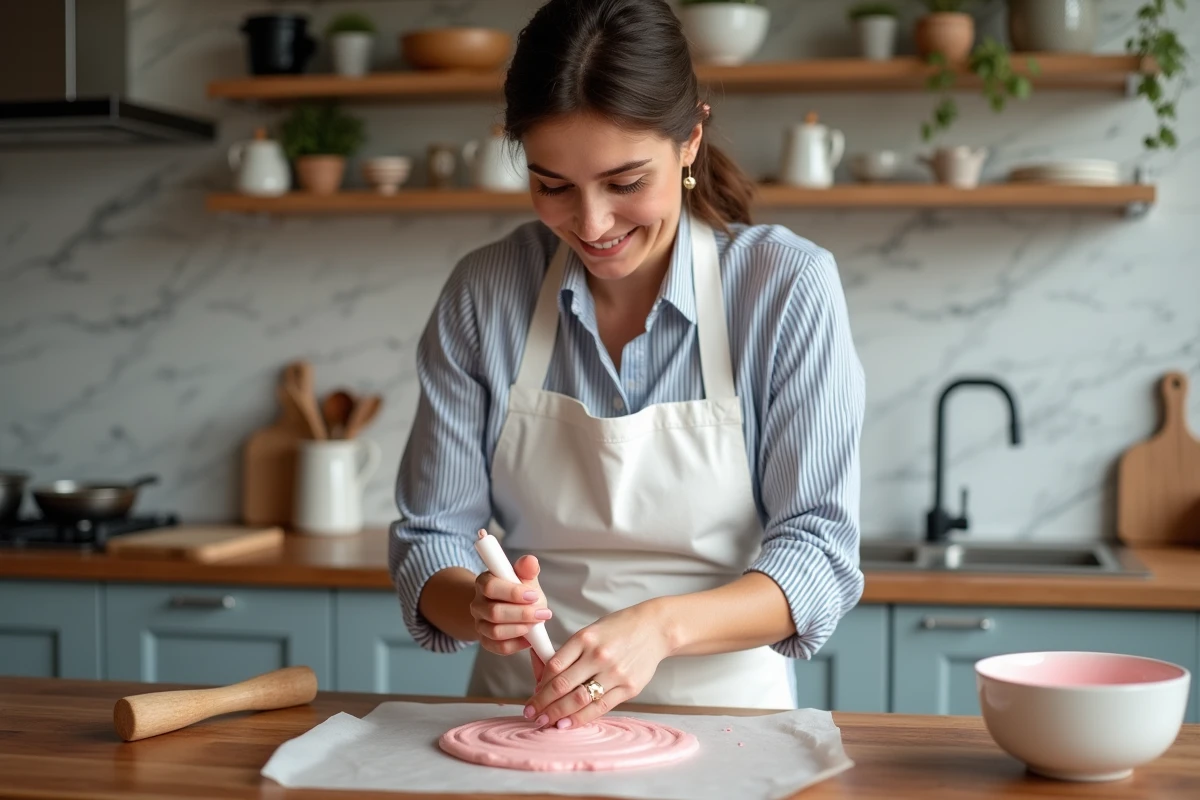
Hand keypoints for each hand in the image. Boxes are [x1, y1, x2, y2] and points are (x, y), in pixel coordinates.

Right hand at [470, 555, 552, 655]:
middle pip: (494, 613)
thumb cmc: (518, 591)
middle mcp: (477, 604)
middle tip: (542, 613)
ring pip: (495, 632)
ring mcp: (480, 624)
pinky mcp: (486, 641)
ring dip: (520, 629)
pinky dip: (517, 644)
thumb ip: (526, 569)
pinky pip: (499, 647)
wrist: (508, 608)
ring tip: (536, 624)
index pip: (490, 587)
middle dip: (522, 614)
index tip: (534, 595)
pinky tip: (529, 638)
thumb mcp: (523, 577)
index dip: (513, 593)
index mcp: (484, 583)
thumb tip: (531, 561)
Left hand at [522, 601, 671, 729]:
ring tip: (545, 722)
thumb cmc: (618, 629)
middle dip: (543, 704)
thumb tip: (542, 677)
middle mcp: (598, 655)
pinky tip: (567, 724)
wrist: (654, 628)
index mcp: (585, 638)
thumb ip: (569, 653)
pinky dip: (581, 718)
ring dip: (558, 714)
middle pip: (562, 686)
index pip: (554, 666)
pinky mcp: (629, 687)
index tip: (532, 697)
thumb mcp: (590, 632)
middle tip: (531, 714)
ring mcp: (615, 672)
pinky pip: (600, 708)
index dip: (539, 685)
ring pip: (579, 700)